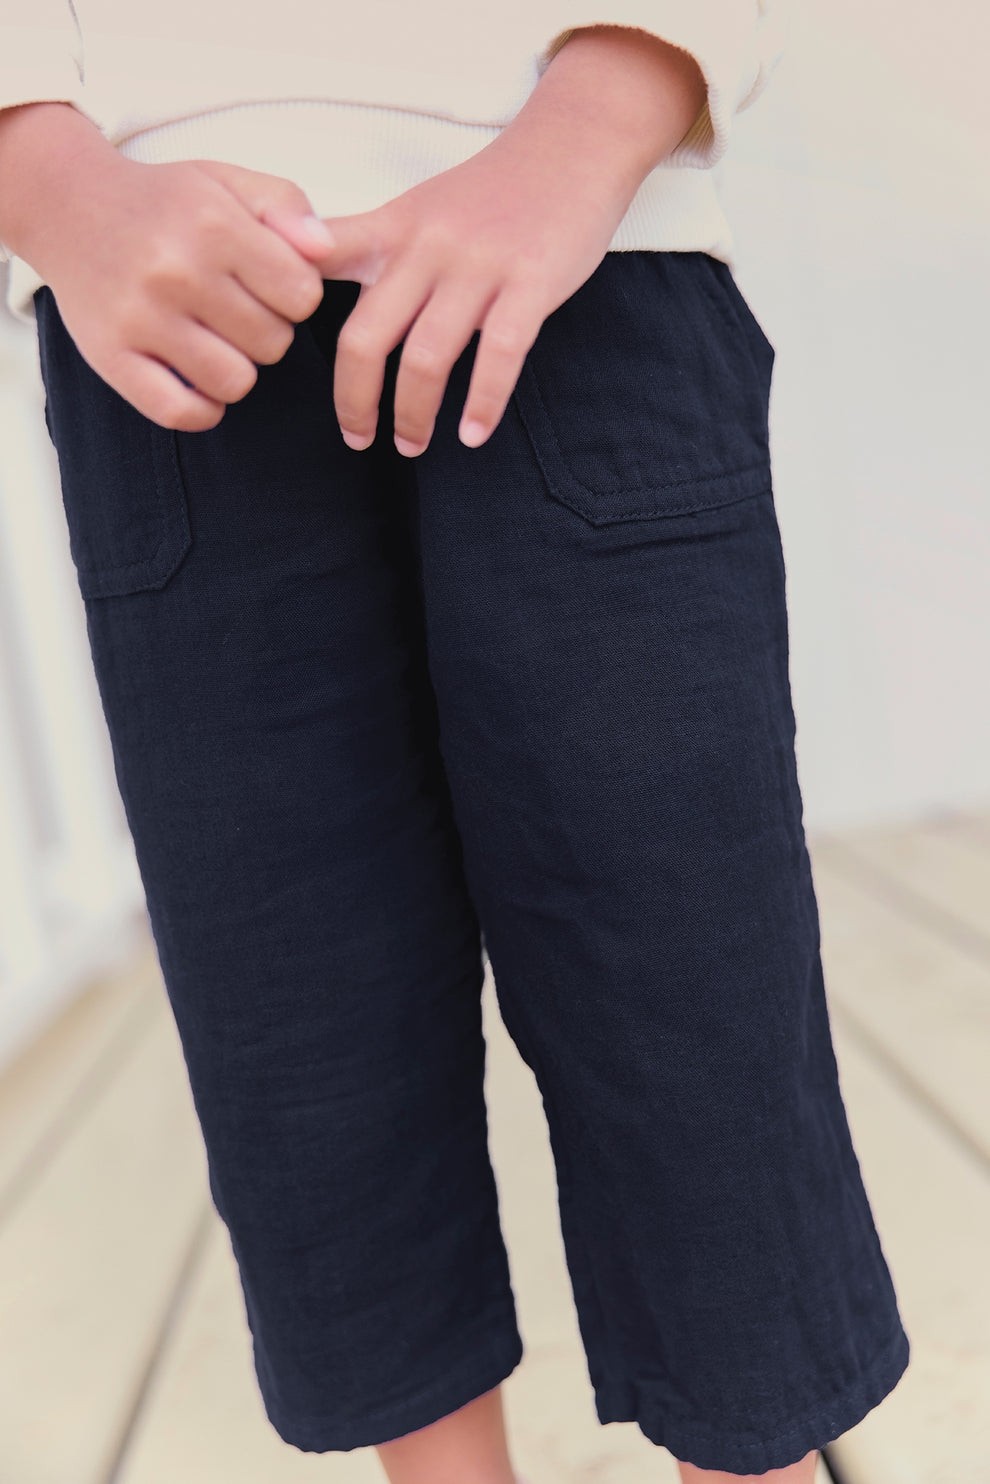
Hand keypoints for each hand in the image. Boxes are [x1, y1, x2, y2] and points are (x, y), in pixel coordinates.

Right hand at [0, 103, 331, 430]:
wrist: (67, 205)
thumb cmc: (162, 202)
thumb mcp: (227, 181)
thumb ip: (286, 206)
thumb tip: (325, 251)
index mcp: (214, 225)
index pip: (303, 296)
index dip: (295, 297)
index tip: (270, 287)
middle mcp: (177, 271)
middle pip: (273, 343)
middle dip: (265, 331)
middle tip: (234, 311)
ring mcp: (141, 318)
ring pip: (236, 382)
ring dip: (235, 370)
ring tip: (214, 341)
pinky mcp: (111, 357)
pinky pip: (182, 413)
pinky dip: (201, 409)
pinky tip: (197, 382)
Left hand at [285, 25, 705, 455]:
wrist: (572, 145)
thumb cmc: (493, 192)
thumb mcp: (417, 208)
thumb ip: (368, 251)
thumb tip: (321, 296)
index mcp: (393, 229)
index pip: (321, 263)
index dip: (289, 306)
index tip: (279, 351)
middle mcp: (427, 247)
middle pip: (366, 337)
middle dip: (356, 401)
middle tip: (358, 438)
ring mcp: (479, 266)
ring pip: (427, 357)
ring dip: (414, 415)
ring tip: (411, 444)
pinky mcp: (531, 282)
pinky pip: (499, 355)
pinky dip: (483, 403)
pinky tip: (473, 433)